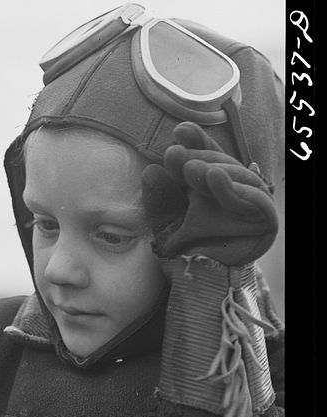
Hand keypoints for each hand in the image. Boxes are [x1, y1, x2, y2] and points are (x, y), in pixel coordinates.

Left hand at [141, 122, 277, 265]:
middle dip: (197, 158)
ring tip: (191, 169)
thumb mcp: (165, 223)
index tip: (179, 131)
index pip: (206, 156)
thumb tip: (150, 171)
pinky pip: (253, 199)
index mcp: (211, 184)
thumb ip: (159, 201)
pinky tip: (215, 177)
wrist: (201, 284)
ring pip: (236, 178)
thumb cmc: (184, 250)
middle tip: (175, 156)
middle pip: (220, 164)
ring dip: (213, 169)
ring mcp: (250, 203)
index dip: (197, 142)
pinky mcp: (266, 220)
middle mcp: (233, 189)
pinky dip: (234, 189)